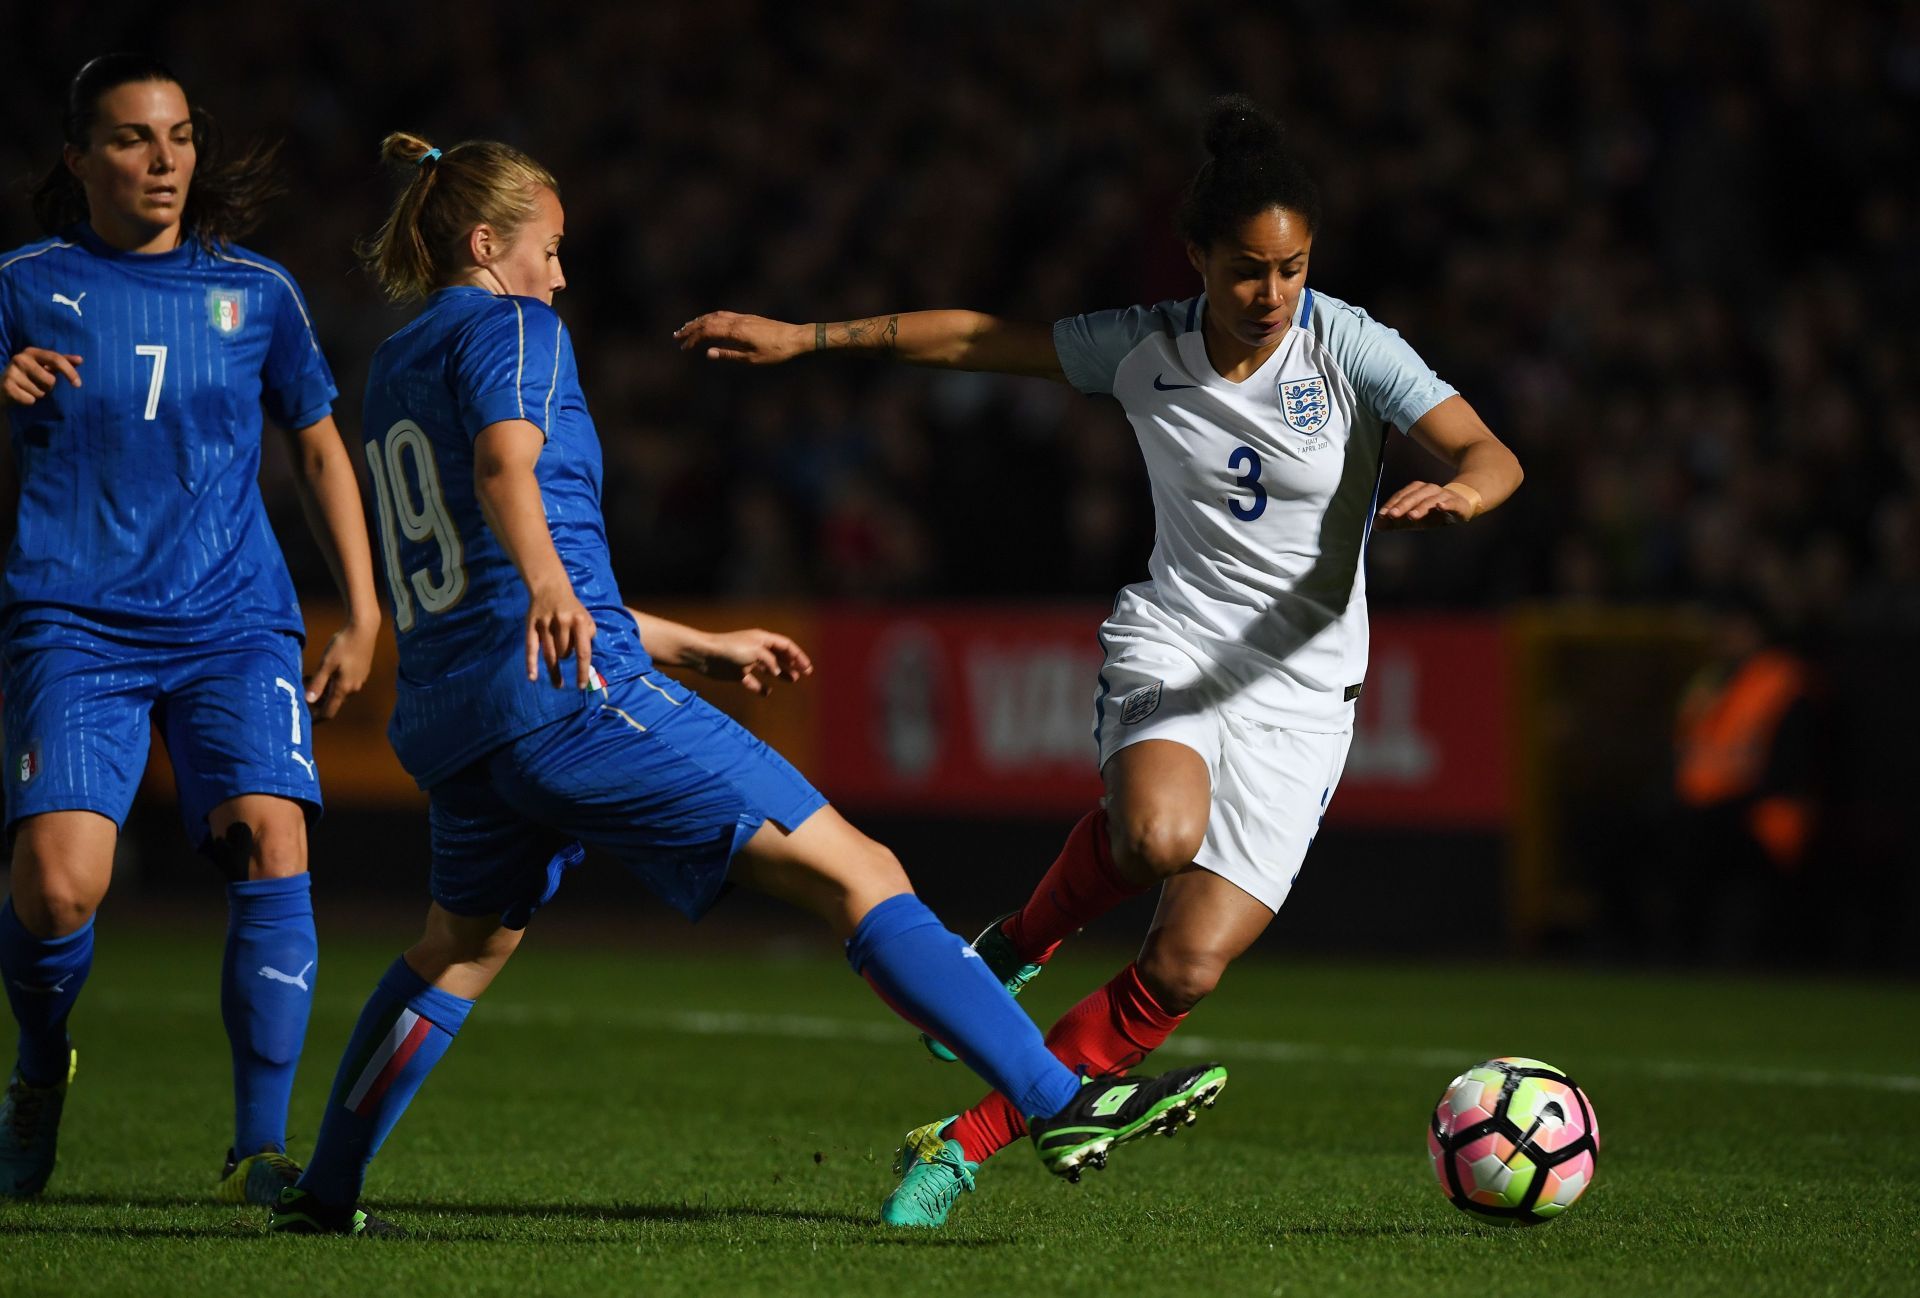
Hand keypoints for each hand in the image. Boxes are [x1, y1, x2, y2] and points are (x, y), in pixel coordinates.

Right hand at [2, 349, 82, 405]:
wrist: (2, 387)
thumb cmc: (29, 375)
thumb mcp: (44, 366)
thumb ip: (61, 362)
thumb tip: (80, 359)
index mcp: (31, 352)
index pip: (56, 359)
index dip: (70, 372)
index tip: (78, 384)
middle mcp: (20, 359)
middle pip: (50, 380)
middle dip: (49, 387)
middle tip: (38, 384)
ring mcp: (11, 372)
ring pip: (40, 392)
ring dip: (38, 394)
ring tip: (28, 389)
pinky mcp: (7, 386)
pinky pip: (30, 400)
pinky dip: (29, 401)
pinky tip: (22, 395)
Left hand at [305, 617, 379, 720]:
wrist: (363, 629)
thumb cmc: (343, 645)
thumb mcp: (326, 664)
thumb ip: (317, 683)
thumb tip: (308, 701)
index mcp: (344, 688)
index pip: (329, 712)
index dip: (316, 718)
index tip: (305, 719)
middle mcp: (353, 688)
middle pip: (333, 703)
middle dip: (317, 701)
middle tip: (303, 688)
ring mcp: (359, 681)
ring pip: (339, 693)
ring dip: (324, 690)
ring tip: (311, 677)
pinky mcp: (361, 673)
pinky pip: (345, 685)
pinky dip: (333, 683)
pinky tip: (326, 671)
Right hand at [527, 581, 595, 687]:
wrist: (550, 587)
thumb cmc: (572, 608)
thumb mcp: (586, 617)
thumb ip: (589, 635)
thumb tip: (585, 659)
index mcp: (580, 621)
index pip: (583, 651)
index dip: (582, 670)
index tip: (581, 685)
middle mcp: (563, 622)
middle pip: (564, 653)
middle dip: (566, 657)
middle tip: (565, 653)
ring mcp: (546, 624)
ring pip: (550, 654)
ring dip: (554, 668)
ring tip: (557, 681)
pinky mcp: (531, 625)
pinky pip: (531, 648)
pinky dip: (531, 664)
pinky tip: (532, 678)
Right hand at [674, 312, 809, 364]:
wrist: (795, 337)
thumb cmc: (776, 351)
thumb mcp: (752, 359)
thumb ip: (729, 354)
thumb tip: (708, 353)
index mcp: (736, 331)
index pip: (707, 331)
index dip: (693, 339)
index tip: (684, 348)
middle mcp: (737, 320)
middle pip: (707, 321)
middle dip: (690, 328)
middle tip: (676, 336)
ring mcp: (742, 317)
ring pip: (714, 315)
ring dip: (699, 321)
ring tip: (687, 328)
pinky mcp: (747, 318)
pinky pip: (723, 314)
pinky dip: (711, 318)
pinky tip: (708, 323)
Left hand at [691, 628, 813, 696]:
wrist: (705, 655)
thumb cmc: (730, 649)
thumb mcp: (755, 652)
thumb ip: (771, 661)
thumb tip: (779, 672)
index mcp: (762, 639)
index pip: (785, 646)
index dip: (798, 655)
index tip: (807, 668)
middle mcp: (756, 649)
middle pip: (779, 656)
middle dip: (793, 663)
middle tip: (805, 674)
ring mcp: (747, 661)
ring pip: (769, 668)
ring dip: (781, 673)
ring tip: (792, 680)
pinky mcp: (737, 673)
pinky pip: (753, 681)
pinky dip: (760, 687)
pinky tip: (766, 693)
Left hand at [1374, 481, 1477, 530]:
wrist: (1462, 505)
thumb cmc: (1433, 513)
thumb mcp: (1413, 518)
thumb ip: (1394, 522)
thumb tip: (1375, 525)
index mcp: (1417, 491)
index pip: (1402, 496)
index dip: (1391, 504)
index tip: (1382, 515)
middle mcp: (1429, 490)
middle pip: (1414, 496)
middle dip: (1402, 505)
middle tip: (1391, 515)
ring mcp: (1444, 496)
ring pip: (1431, 499)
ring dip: (1421, 507)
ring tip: (1411, 516)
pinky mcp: (1457, 503)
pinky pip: (1451, 503)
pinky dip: (1446, 504)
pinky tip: (1440, 507)